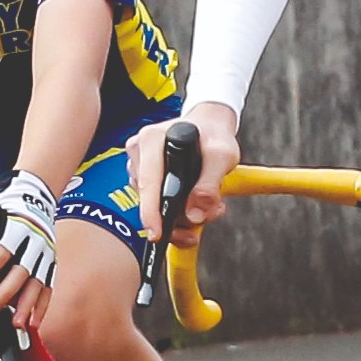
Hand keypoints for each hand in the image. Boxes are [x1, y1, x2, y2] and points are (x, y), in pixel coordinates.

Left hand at [0, 169, 62, 321]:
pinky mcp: (50, 262)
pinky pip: (48, 287)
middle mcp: (34, 242)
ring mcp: (45, 254)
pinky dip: (42, 306)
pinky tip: (33, 322)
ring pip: (38, 283)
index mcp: (15, 228)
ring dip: (27, 305)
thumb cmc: (3, 205)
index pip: (1, 252)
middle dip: (6, 293)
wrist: (35, 196)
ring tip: (16, 323)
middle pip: (22, 271)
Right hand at [136, 106, 239, 238]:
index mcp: (152, 139)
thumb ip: (210, 184)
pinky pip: (155, 203)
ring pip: (154, 204)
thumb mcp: (222, 155)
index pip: (148, 182)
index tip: (157, 233)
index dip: (151, 211)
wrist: (210, 127)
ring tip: (208, 207)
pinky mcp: (143, 177)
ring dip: (181, 216)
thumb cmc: (214, 136)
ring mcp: (139, 164)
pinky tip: (195, 207)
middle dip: (177, 218)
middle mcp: (140, 150)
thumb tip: (195, 214)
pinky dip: (176, 212)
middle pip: (150, 198)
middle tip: (205, 217)